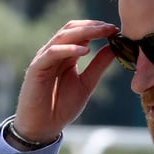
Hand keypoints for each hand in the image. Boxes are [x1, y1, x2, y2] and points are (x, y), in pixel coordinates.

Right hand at [12, 20, 117, 142]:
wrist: (43, 127)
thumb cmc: (61, 108)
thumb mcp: (87, 83)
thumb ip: (98, 65)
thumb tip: (115, 47)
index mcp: (66, 55)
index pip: (81, 32)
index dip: (98, 28)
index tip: (116, 30)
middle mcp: (54, 53)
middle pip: (72, 29)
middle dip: (93, 26)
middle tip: (111, 28)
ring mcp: (44, 59)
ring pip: (62, 36)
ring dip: (83, 32)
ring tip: (102, 33)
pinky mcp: (36, 68)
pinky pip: (52, 52)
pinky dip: (69, 49)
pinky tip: (86, 50)